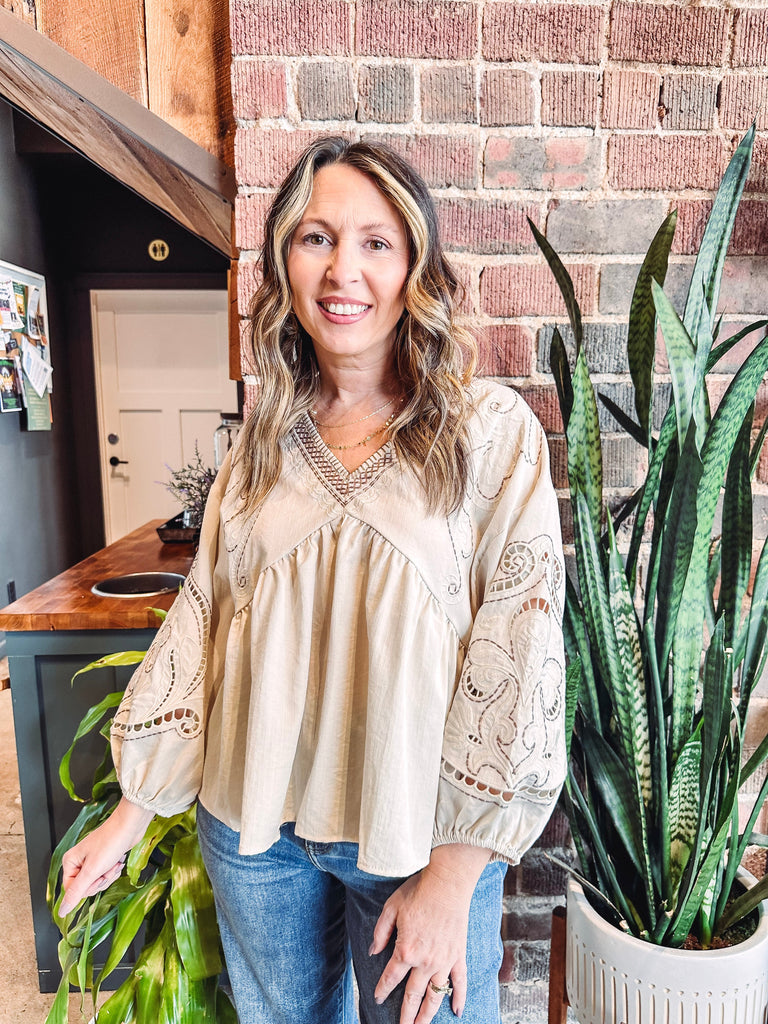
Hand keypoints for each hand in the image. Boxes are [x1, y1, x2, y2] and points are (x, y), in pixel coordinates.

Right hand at [59, 796, 153, 914]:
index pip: (72, 890)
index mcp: (70, 862)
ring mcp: (92, 861)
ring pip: (98, 882)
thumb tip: (61, 911)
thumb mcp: (92, 870)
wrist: (130, 825)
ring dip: (109, 875)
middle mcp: (79, 862)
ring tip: (114, 862)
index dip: (87, 888)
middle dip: (101, 880)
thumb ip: (76, 892)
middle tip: (107, 868)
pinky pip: (106, 875)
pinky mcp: (104, 860)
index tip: (98, 878)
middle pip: (86, 887)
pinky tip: (119, 860)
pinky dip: (114, 870)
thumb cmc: (111, 841)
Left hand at [370, 844, 491, 1022]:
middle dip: (405, 1015)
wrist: (447, 883)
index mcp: (405, 950)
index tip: (378, 999)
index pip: (391, 978)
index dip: (382, 990)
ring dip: (427, 1015)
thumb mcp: (390, 908)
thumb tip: (373, 952)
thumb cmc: (418, 892)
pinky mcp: (458, 955)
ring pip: (435, 995)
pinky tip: (456, 1011)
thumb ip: (380, 933)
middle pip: (412, 995)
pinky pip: (460, 982)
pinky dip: (459, 998)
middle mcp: (425, 962)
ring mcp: (444, 961)